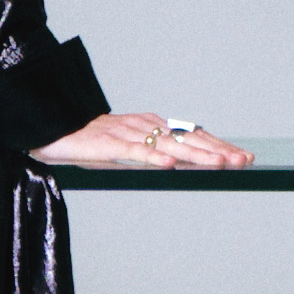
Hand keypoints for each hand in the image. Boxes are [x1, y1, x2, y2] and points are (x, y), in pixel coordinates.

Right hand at [32, 111, 255, 170]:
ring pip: (167, 145)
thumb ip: (152, 154)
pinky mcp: (107, 143)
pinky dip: (153, 158)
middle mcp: (144, 125)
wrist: (49, 126)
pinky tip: (170, 166)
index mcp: (151, 125)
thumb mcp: (126, 147)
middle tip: (244, 160)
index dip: (219, 145)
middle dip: (218, 150)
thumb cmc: (87, 141)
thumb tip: (182, 169)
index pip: (192, 135)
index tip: (244, 156)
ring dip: (195, 155)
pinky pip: (134, 151)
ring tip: (219, 164)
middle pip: (187, 138)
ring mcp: (126, 133)